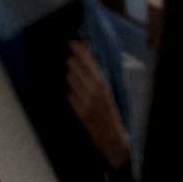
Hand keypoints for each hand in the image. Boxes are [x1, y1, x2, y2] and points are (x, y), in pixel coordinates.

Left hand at [65, 40, 130, 174]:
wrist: (113, 138)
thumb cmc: (112, 113)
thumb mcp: (109, 92)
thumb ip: (98, 76)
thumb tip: (87, 59)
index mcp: (103, 84)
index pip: (88, 61)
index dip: (79, 50)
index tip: (72, 43)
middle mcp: (93, 91)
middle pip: (74, 67)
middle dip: (72, 62)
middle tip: (70, 59)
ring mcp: (84, 101)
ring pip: (70, 80)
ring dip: (70, 76)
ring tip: (74, 76)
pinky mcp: (78, 111)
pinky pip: (69, 95)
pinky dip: (71, 92)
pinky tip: (75, 93)